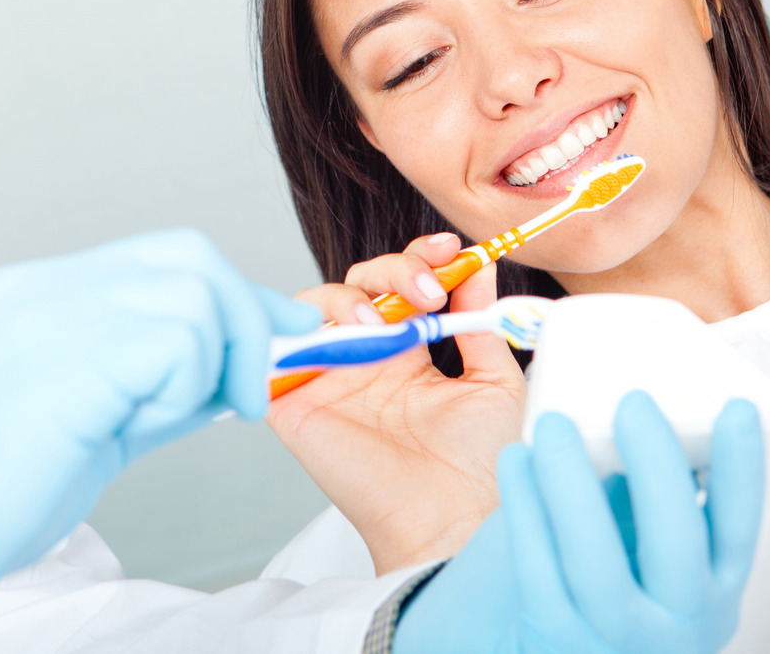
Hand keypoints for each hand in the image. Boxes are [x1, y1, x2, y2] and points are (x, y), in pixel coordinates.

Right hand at [0, 229, 319, 622]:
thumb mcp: (81, 421)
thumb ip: (151, 387)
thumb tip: (230, 375)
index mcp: (38, 292)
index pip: (164, 258)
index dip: (235, 293)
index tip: (280, 330)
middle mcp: (45, 288)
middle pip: (190, 257)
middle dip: (243, 319)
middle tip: (245, 394)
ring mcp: (52, 315)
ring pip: (195, 294)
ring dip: (211, 362)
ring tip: (165, 421)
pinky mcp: (69, 362)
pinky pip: (175, 343)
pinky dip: (185, 388)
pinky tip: (143, 426)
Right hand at [267, 234, 526, 572]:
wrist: (453, 519)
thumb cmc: (479, 466)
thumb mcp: (494, 382)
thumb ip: (479, 322)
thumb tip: (478, 266)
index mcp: (410, 352)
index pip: (402, 284)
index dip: (419, 258)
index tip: (450, 249)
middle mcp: (366, 358)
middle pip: (359, 283)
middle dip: (393, 269)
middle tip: (426, 291)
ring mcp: (329, 376)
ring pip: (314, 303)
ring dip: (348, 298)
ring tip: (382, 326)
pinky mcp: (295, 400)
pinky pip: (274, 348)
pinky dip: (292, 327)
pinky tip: (336, 335)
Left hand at [393, 393, 765, 653]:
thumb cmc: (612, 592)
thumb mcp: (657, 564)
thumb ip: (655, 500)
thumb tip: (641, 409)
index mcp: (715, 591)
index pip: (741, 528)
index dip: (743, 469)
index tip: (734, 406)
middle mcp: (679, 623)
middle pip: (677, 542)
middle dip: (656, 466)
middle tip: (632, 400)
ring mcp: (617, 637)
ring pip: (597, 561)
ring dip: (573, 483)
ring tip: (554, 424)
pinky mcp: (554, 638)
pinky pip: (537, 570)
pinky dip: (526, 508)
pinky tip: (516, 458)